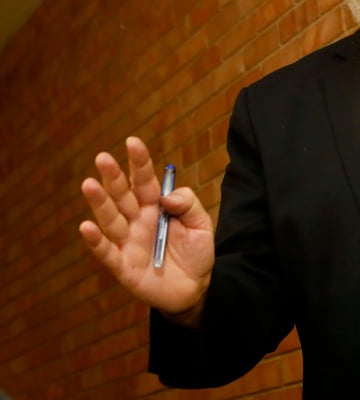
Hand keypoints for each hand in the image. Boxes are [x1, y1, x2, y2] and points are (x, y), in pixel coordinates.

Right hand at [79, 136, 214, 319]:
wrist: (196, 288)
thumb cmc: (197, 253)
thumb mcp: (201, 224)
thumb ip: (188, 205)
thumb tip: (167, 196)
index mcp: (156, 207)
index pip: (145, 180)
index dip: (139, 162)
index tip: (132, 142)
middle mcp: (137, 220)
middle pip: (123, 196)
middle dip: (114, 177)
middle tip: (103, 157)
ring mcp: (128, 242)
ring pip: (111, 219)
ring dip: (100, 203)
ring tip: (89, 184)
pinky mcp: (123, 266)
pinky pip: (106, 252)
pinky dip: (96, 241)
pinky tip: (86, 226)